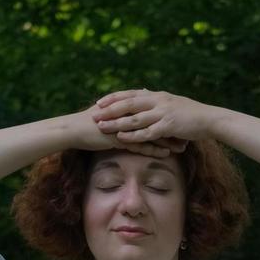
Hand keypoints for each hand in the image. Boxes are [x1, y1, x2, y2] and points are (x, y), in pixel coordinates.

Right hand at [64, 104, 188, 158]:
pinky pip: (140, 144)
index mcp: (126, 106)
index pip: (152, 110)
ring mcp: (123, 125)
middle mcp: (127, 114)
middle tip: (188, 133)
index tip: (181, 122)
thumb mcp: (105, 113)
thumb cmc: (87, 123)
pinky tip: (166, 153)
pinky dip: (154, 148)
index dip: (167, 116)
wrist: (71, 130)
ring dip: (167, 140)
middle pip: (156, 120)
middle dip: (173, 127)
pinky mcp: (118, 137)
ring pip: (151, 133)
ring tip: (183, 147)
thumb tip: (127, 106)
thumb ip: (118, 109)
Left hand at [92, 90, 219, 148]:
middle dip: (110, 109)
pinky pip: (146, 132)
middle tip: (93, 114)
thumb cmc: (191, 113)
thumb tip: (143, 92)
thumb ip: (156, 99)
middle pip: (129, 104)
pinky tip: (120, 138)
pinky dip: (132, 135)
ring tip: (101, 127)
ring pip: (134, 118)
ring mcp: (163, 113)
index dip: (114, 98)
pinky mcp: (168, 126)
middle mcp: (158, 101)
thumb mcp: (172, 102)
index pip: (131, 94)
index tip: (99, 101)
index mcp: (158, 95)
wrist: (210, 119)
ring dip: (116, 122)